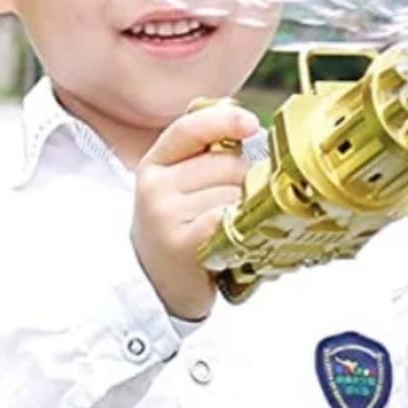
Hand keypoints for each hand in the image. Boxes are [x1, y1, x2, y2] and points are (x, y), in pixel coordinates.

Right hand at [131, 103, 257, 321]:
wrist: (156, 288)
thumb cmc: (180, 229)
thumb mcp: (180, 186)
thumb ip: (206, 155)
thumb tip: (250, 126)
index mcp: (155, 164)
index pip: (189, 129)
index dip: (224, 120)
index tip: (252, 123)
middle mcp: (155, 187)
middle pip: (227, 163)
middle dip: (244, 180)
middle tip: (231, 208)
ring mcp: (165, 216)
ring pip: (234, 192)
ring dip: (245, 209)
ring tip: (229, 229)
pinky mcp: (182, 245)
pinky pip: (227, 218)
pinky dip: (239, 226)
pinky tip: (234, 240)